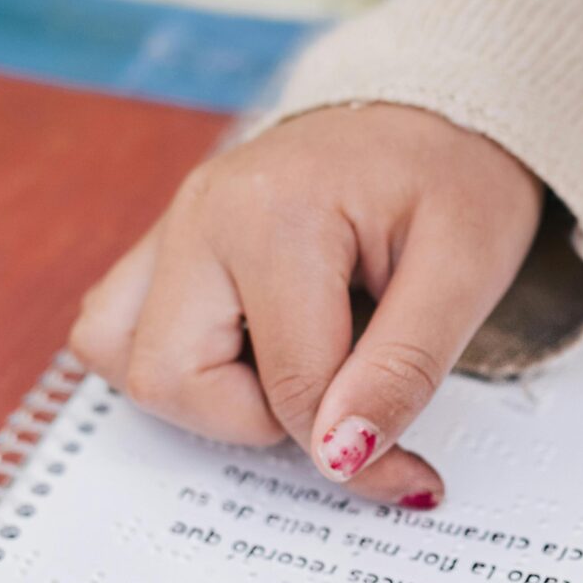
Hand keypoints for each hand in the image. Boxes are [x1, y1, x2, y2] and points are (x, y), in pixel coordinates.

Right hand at [70, 105, 542, 508]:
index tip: (408, 473)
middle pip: (169, 381)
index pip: (288, 389)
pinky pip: (116, 325)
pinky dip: (171, 360)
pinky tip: (248, 350)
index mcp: (274, 213)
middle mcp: (199, 213)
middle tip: (340, 390)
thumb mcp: (466, 269)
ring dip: (201, 393)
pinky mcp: (164, 241)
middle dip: (261, 420)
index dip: (352, 451)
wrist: (433, 109)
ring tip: (286, 365)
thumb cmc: (454, 178)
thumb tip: (344, 457)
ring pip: (118, 355)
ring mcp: (171, 224)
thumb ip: (406, 369)